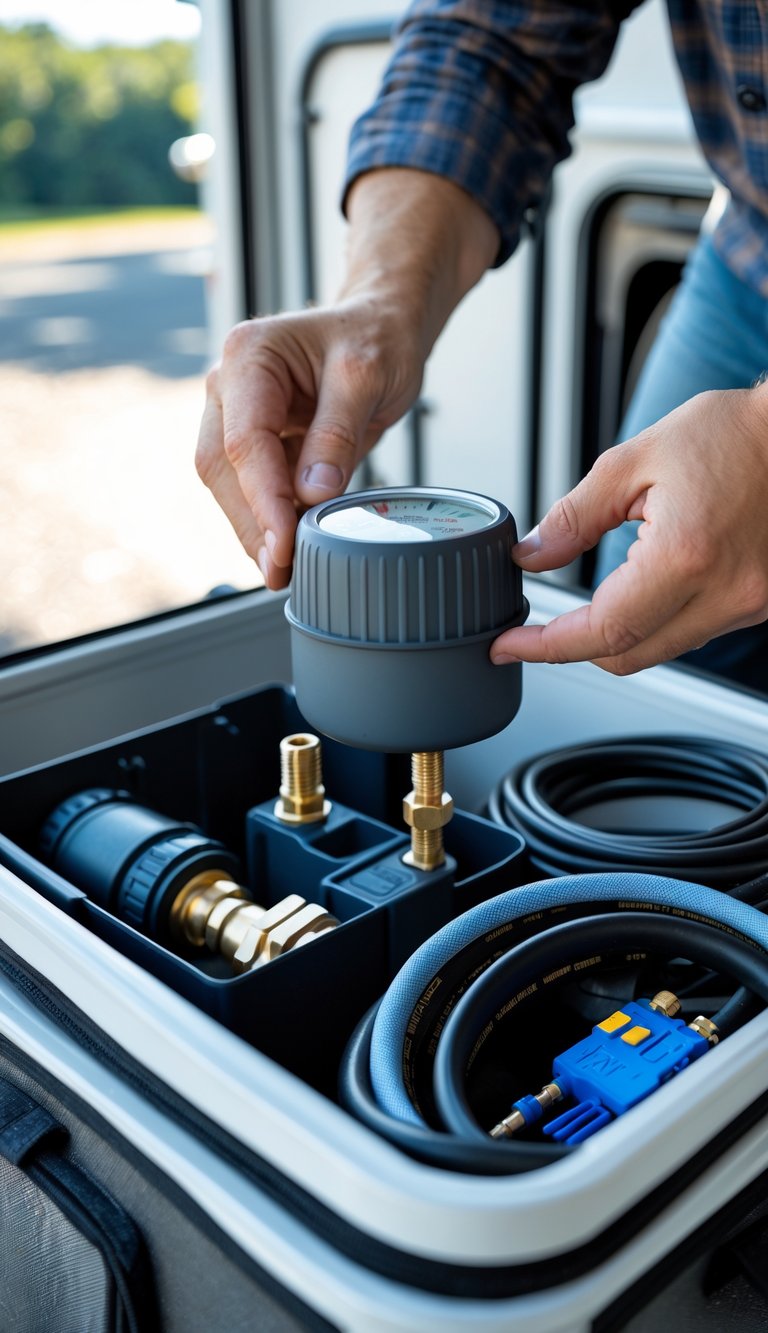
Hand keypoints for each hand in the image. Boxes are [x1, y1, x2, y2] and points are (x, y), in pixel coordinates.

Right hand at [196, 169, 499, 588]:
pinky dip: (267, 519)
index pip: (245, 441)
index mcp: (249, 355)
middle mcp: (230, 384)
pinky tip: (287, 547)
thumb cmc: (376, 337)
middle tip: (280, 570)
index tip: (284, 544)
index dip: (263, 500)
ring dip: (254, 528)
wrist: (382, 326)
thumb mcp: (367, 378)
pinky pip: (250, 486)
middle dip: (251, 523)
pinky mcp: (255, 440)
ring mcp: (236, 413)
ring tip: (284, 570)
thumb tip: (310, 495)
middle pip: (222, 467)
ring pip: (228, 484)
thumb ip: (336, 434)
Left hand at [491, 386, 767, 673]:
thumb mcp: (636, 460)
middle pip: (628, 655)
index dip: (546, 647)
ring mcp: (749, 605)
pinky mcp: (760, 604)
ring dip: (616, 634)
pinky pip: (692, 632)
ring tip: (586, 603)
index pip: (601, 631)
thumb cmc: (736, 434)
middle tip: (533, 629)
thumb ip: (575, 516)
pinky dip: (655, 623)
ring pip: (660, 649)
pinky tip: (638, 592)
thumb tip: (531, 556)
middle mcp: (724, 593)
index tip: (508, 646)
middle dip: (574, 646)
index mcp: (686, 555)